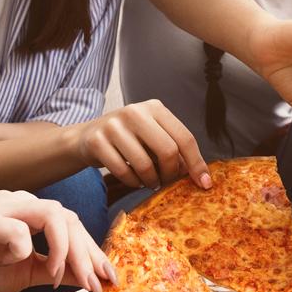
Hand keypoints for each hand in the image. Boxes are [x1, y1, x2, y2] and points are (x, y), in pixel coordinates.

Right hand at [0, 190, 116, 291]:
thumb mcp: (29, 274)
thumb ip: (59, 270)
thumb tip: (92, 276)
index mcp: (29, 211)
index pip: (73, 223)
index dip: (93, 250)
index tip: (107, 276)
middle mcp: (17, 203)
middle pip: (68, 218)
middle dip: (85, 254)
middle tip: (93, 282)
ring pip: (51, 214)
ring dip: (63, 249)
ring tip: (57, 276)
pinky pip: (16, 228)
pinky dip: (24, 247)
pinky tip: (17, 262)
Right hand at [71, 100, 210, 189]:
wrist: (87, 137)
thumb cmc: (128, 139)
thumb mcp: (152, 136)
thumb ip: (174, 148)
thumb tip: (199, 174)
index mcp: (155, 107)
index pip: (185, 138)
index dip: (197, 163)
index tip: (204, 183)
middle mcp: (135, 112)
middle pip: (168, 151)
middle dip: (171, 173)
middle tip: (166, 182)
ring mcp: (114, 125)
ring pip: (145, 164)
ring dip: (151, 180)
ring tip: (150, 181)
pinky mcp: (97, 141)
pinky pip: (124, 171)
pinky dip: (133, 182)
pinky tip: (134, 180)